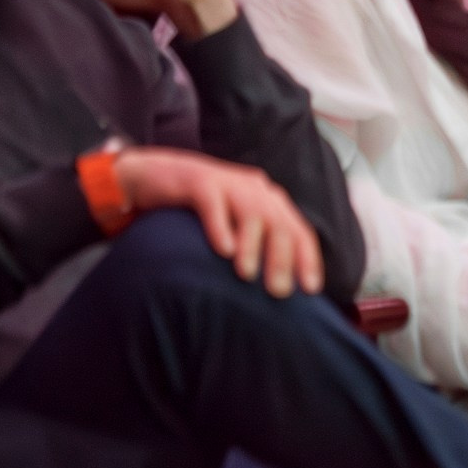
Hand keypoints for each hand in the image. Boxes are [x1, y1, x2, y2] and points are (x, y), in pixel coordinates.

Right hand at [113, 148, 324, 297]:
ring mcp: (228, 183)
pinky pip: (213, 203)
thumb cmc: (201, 210)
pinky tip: (222, 250)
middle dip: (282, 258)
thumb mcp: (234, 226)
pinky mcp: (198, 182)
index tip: (311, 290)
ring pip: (251, 212)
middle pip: (279, 223)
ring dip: (252, 245)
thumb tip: (276, 288)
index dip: (307, 258)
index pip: (298, 230)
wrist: (156, 175)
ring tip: (248, 275)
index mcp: (269, 200)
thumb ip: (255, 246)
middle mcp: (254, 189)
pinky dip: (219, 226)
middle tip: (279, 292)